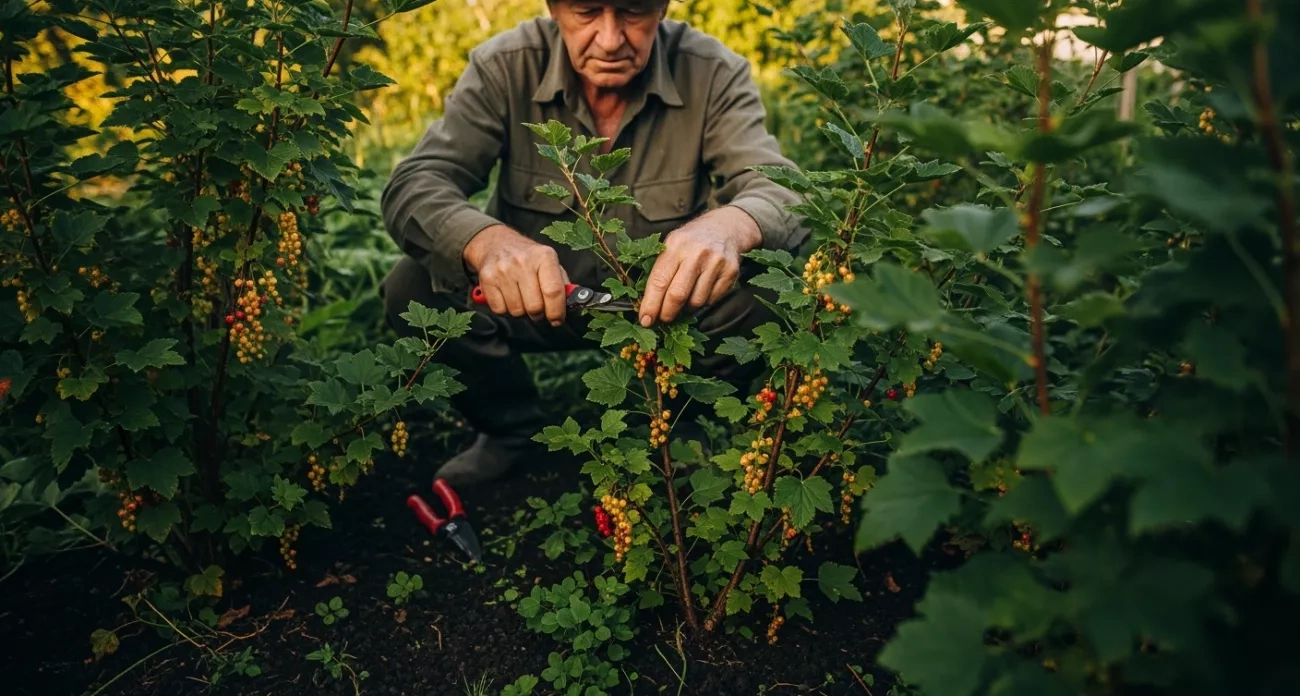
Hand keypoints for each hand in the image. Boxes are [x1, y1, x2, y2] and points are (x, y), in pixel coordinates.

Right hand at [464, 224, 569, 325]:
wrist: (496, 243)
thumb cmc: (529, 258)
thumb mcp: (549, 263)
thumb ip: (562, 284)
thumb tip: (574, 303)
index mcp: (544, 256)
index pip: (553, 292)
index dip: (557, 312)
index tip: (557, 320)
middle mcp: (522, 262)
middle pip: (535, 306)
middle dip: (539, 314)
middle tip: (538, 310)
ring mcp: (503, 270)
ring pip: (517, 311)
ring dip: (522, 312)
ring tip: (522, 299)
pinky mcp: (486, 279)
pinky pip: (500, 310)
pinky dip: (506, 309)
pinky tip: (508, 297)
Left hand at [638, 207, 761, 327]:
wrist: (724, 227)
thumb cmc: (690, 242)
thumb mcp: (671, 246)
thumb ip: (660, 271)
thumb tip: (648, 304)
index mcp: (675, 245)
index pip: (659, 281)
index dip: (651, 304)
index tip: (645, 320)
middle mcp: (696, 253)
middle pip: (678, 295)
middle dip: (667, 313)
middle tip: (663, 320)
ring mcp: (716, 262)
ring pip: (697, 301)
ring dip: (687, 308)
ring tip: (684, 302)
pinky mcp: (730, 271)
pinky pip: (712, 299)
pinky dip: (704, 302)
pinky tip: (700, 292)